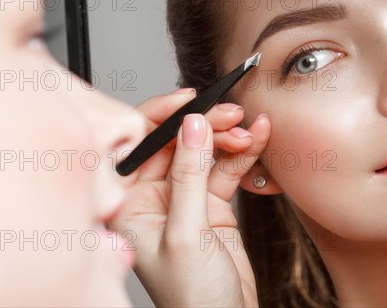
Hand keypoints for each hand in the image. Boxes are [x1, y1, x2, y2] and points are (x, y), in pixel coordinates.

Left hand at [109, 89, 269, 306]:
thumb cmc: (192, 297)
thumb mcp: (187, 234)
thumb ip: (189, 176)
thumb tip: (192, 126)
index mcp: (128, 204)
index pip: (139, 144)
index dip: (163, 116)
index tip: (192, 99)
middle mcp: (153, 196)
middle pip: (177, 141)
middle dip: (206, 124)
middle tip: (232, 115)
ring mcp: (185, 198)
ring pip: (205, 151)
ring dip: (229, 137)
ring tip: (252, 128)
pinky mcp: (212, 203)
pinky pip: (226, 168)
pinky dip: (243, 153)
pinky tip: (257, 139)